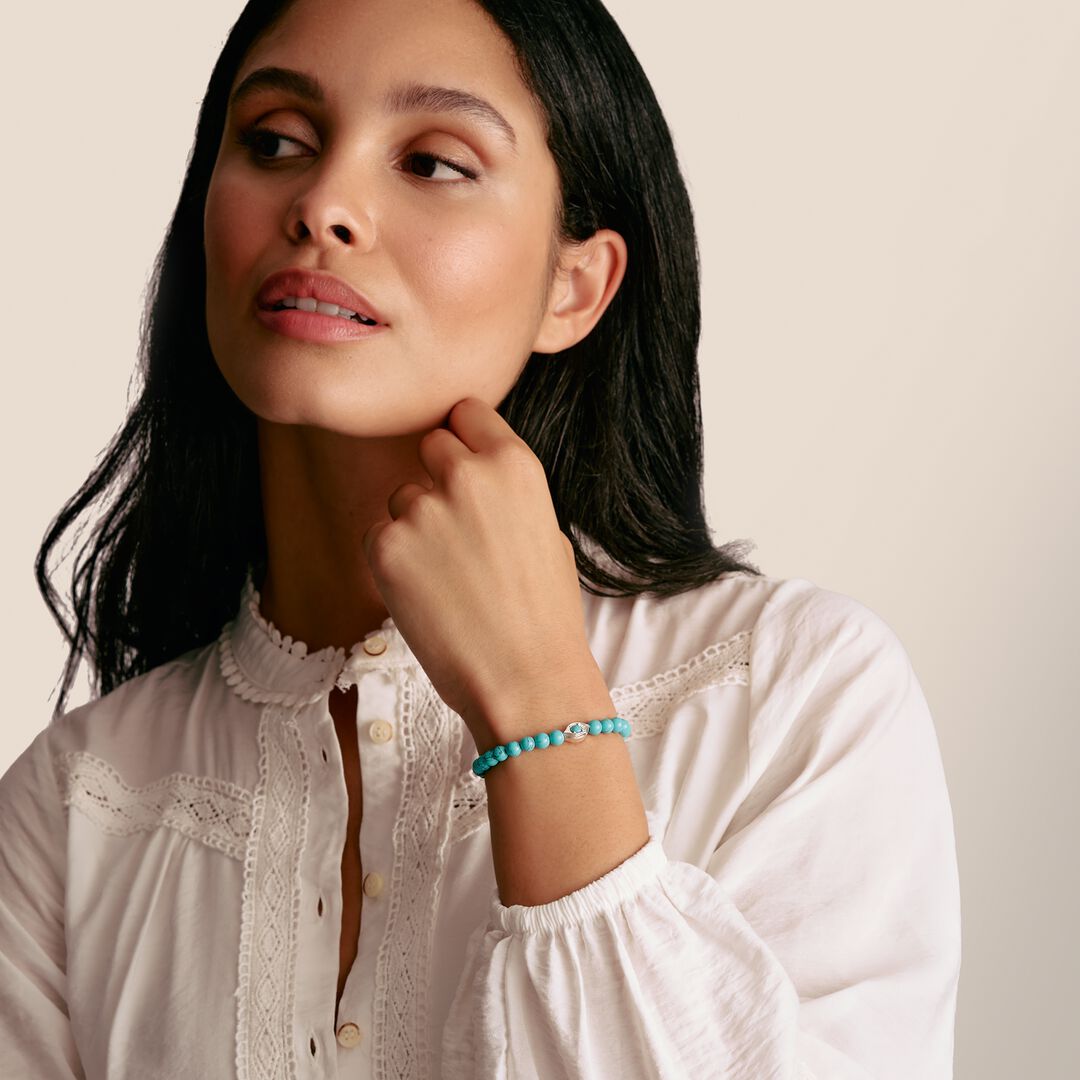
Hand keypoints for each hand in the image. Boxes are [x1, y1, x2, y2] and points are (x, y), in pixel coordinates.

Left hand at [360, 397, 601, 744]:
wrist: (526, 679)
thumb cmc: (545, 614)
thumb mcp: (546, 532)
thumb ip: (506, 493)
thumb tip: (476, 477)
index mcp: (514, 465)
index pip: (467, 412)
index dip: (463, 437)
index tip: (463, 460)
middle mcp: (466, 476)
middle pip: (430, 445)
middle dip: (437, 478)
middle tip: (455, 530)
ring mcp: (422, 510)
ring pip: (401, 497)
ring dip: (414, 525)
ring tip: (448, 577)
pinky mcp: (386, 547)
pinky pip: (378, 536)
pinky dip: (393, 561)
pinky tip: (426, 594)